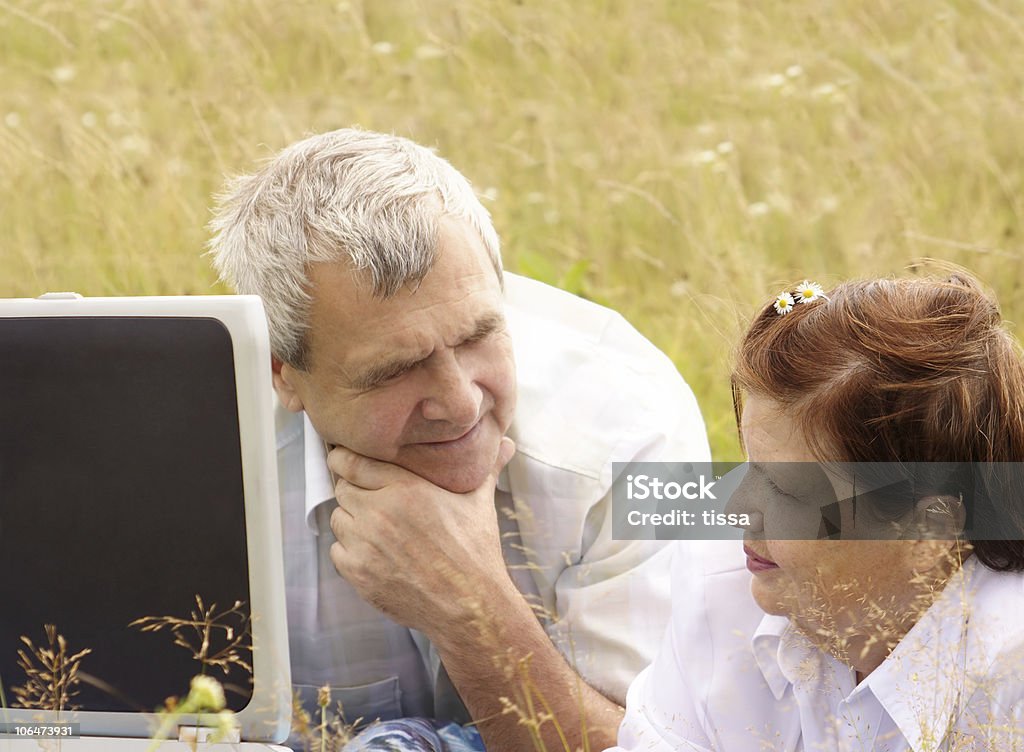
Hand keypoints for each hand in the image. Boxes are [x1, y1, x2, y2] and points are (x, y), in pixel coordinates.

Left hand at [326, 437, 515, 635]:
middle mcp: (379, 513)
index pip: (352, 462)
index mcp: (405, 488)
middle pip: (343, 488)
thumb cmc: (475, 552)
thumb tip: (507, 443)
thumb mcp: (479, 502)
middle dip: (354, 489)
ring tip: (377, 527)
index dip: (344, 458)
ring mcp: (365, 544)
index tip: (342, 457)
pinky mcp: (358, 573)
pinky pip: (337, 550)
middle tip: (371, 497)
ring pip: (339, 518)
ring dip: (352, 519)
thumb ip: (485, 469)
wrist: (470, 605)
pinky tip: (375, 552)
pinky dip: (350, 549)